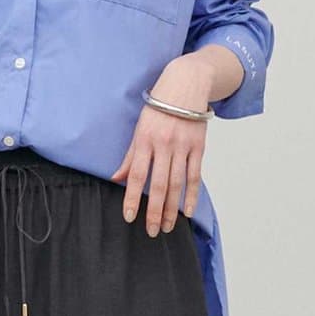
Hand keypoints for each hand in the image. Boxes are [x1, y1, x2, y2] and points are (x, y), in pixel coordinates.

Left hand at [108, 57, 211, 234]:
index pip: (137, 175)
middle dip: (154, 211)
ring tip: (167, 227)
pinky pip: (195, 175)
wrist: (186, 84)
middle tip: (151, 231)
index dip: (133, 197)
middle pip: (158, 184)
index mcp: (145, 140)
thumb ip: (130, 156)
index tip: (130, 216)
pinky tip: (188, 211)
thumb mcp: (139, 128)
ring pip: (177, 183)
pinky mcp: (198, 147)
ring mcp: (182, 146)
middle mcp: (164, 145)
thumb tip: (116, 179)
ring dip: (172, 208)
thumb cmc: (159, 107)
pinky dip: (192, 194)